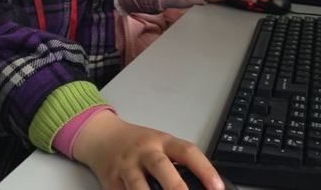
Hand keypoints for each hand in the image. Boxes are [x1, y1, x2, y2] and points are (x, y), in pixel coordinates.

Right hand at [73, 111, 224, 189]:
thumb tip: (202, 185)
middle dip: (176, 187)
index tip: (217, 187)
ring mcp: (126, 166)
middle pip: (161, 167)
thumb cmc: (138, 143)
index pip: (188, 152)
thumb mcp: (160, 144)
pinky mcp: (111, 180)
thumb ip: (176, 161)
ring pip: (138, 185)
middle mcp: (145, 152)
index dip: (204, 169)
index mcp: (163, 141)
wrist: (103, 137)